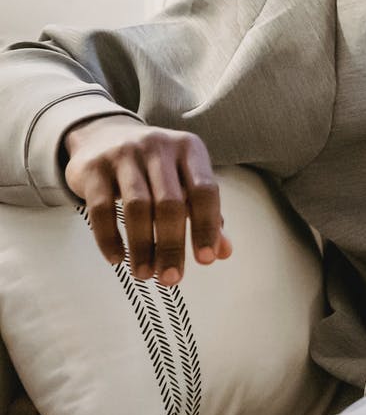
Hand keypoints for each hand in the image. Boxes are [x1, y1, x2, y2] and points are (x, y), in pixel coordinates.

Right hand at [61, 116, 232, 284]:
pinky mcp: (93, 167)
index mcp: (190, 149)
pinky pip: (101, 208)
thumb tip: (223, 252)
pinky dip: (109, 238)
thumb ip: (205, 214)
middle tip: (171, 278)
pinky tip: (117, 259)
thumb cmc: (156, 168)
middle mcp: (158, 147)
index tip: (206, 260)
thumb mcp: (184, 180)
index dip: (207, 227)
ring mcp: (124, 154)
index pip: (204, 190)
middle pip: (170, 203)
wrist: (103, 135)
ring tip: (145, 274)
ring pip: (137, 207)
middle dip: (172, 246)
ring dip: (142, 247)